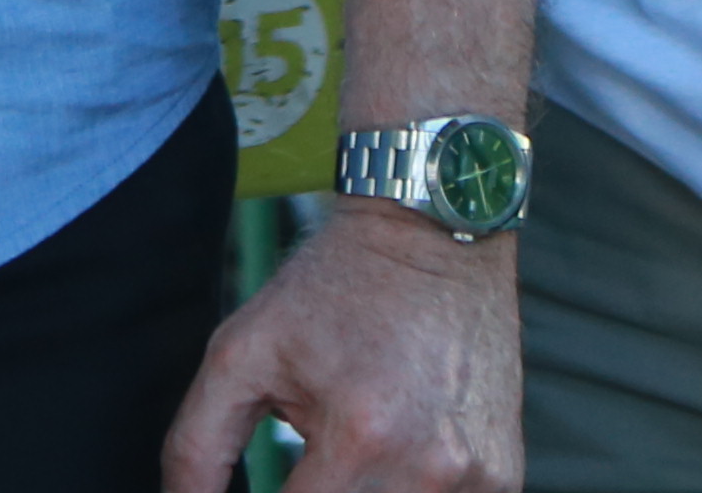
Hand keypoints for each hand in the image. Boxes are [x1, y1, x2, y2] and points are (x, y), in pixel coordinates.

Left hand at [163, 199, 519, 492]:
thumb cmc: (332, 292)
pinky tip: (393, 452)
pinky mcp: (504, 477)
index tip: (266, 488)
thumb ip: (197, 446)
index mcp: (357, 439)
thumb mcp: (241, 353)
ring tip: (347, 454)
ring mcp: (476, 478)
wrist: (433, 234)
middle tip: (304, 468)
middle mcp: (427, 470)